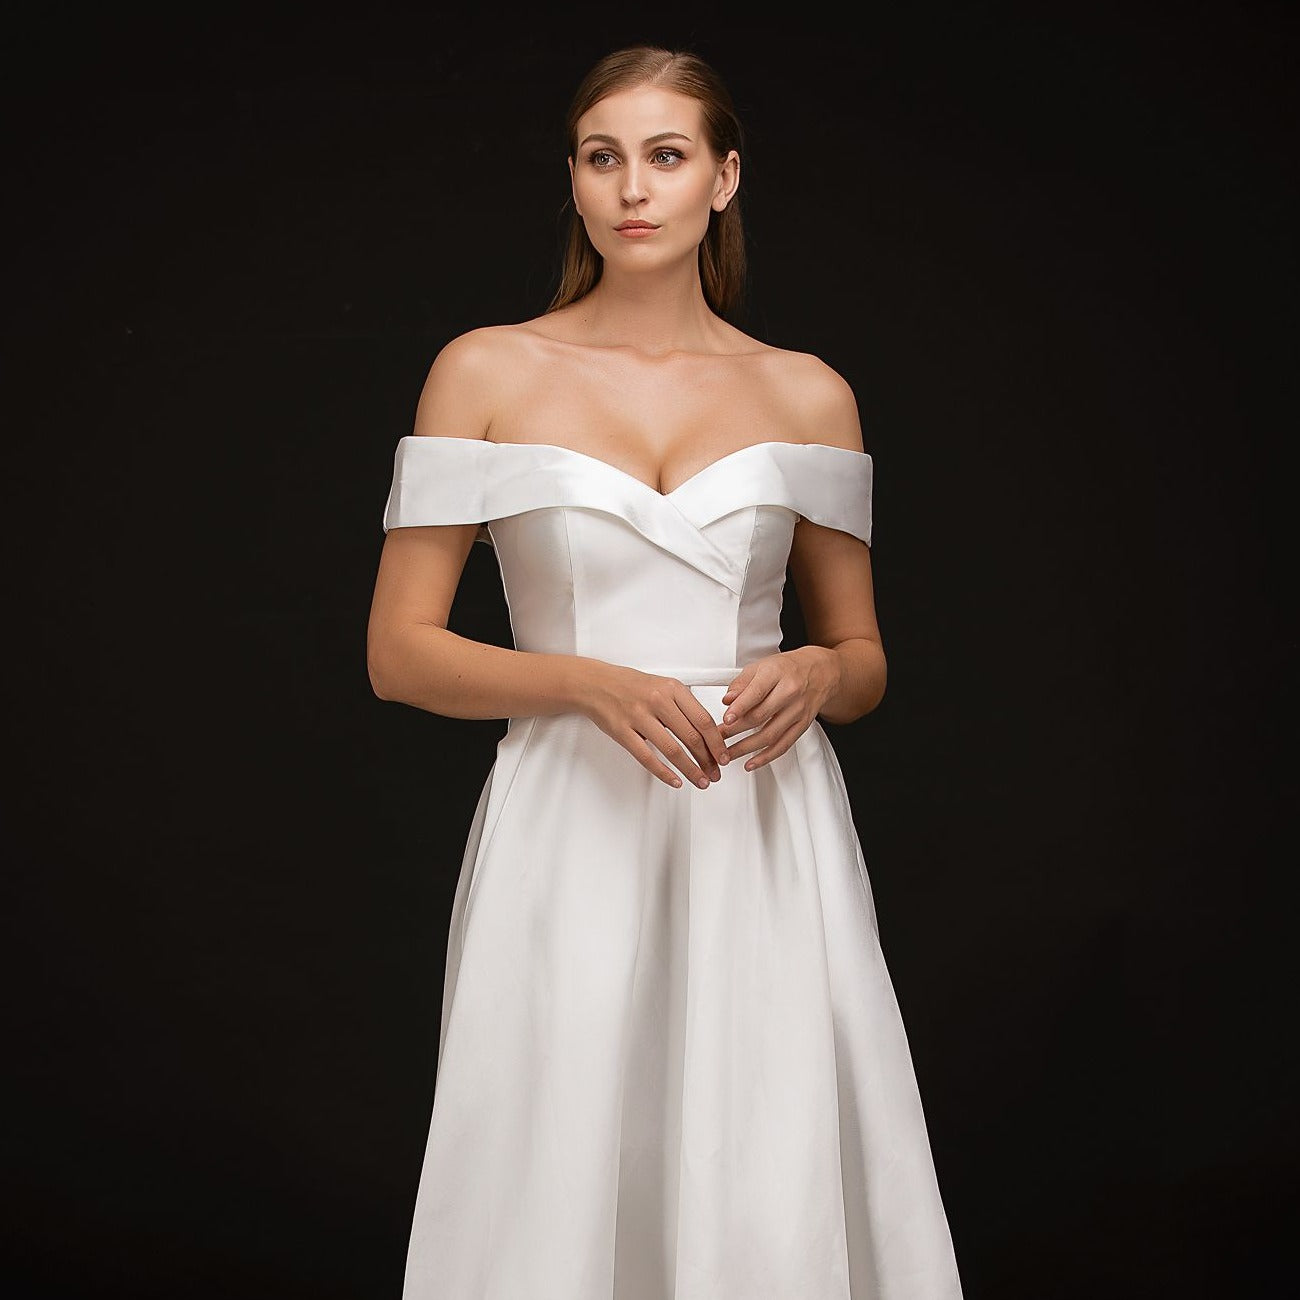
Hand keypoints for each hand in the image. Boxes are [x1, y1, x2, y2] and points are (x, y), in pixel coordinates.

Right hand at [579, 662, 730, 789]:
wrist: (595, 684)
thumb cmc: (631, 686)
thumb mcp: (663, 685)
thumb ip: (684, 705)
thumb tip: (707, 732)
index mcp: (672, 688)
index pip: (703, 720)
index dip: (717, 742)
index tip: (723, 756)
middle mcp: (658, 701)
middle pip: (691, 737)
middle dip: (708, 760)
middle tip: (715, 773)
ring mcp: (639, 716)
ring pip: (673, 750)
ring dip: (691, 770)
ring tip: (701, 780)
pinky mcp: (623, 732)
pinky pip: (647, 757)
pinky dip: (665, 773)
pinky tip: (675, 781)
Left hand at [719, 647, 841, 770]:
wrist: (821, 672)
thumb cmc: (788, 668)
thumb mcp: (761, 666)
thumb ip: (741, 683)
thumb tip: (727, 700)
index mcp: (776, 673)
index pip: (756, 693)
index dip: (739, 709)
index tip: (725, 720)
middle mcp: (790, 692)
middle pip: (760, 716)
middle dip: (736, 730)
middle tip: (718, 738)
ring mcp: (798, 711)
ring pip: (770, 734)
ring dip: (746, 748)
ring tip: (728, 754)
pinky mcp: (803, 725)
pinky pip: (784, 745)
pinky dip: (766, 757)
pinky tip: (752, 762)